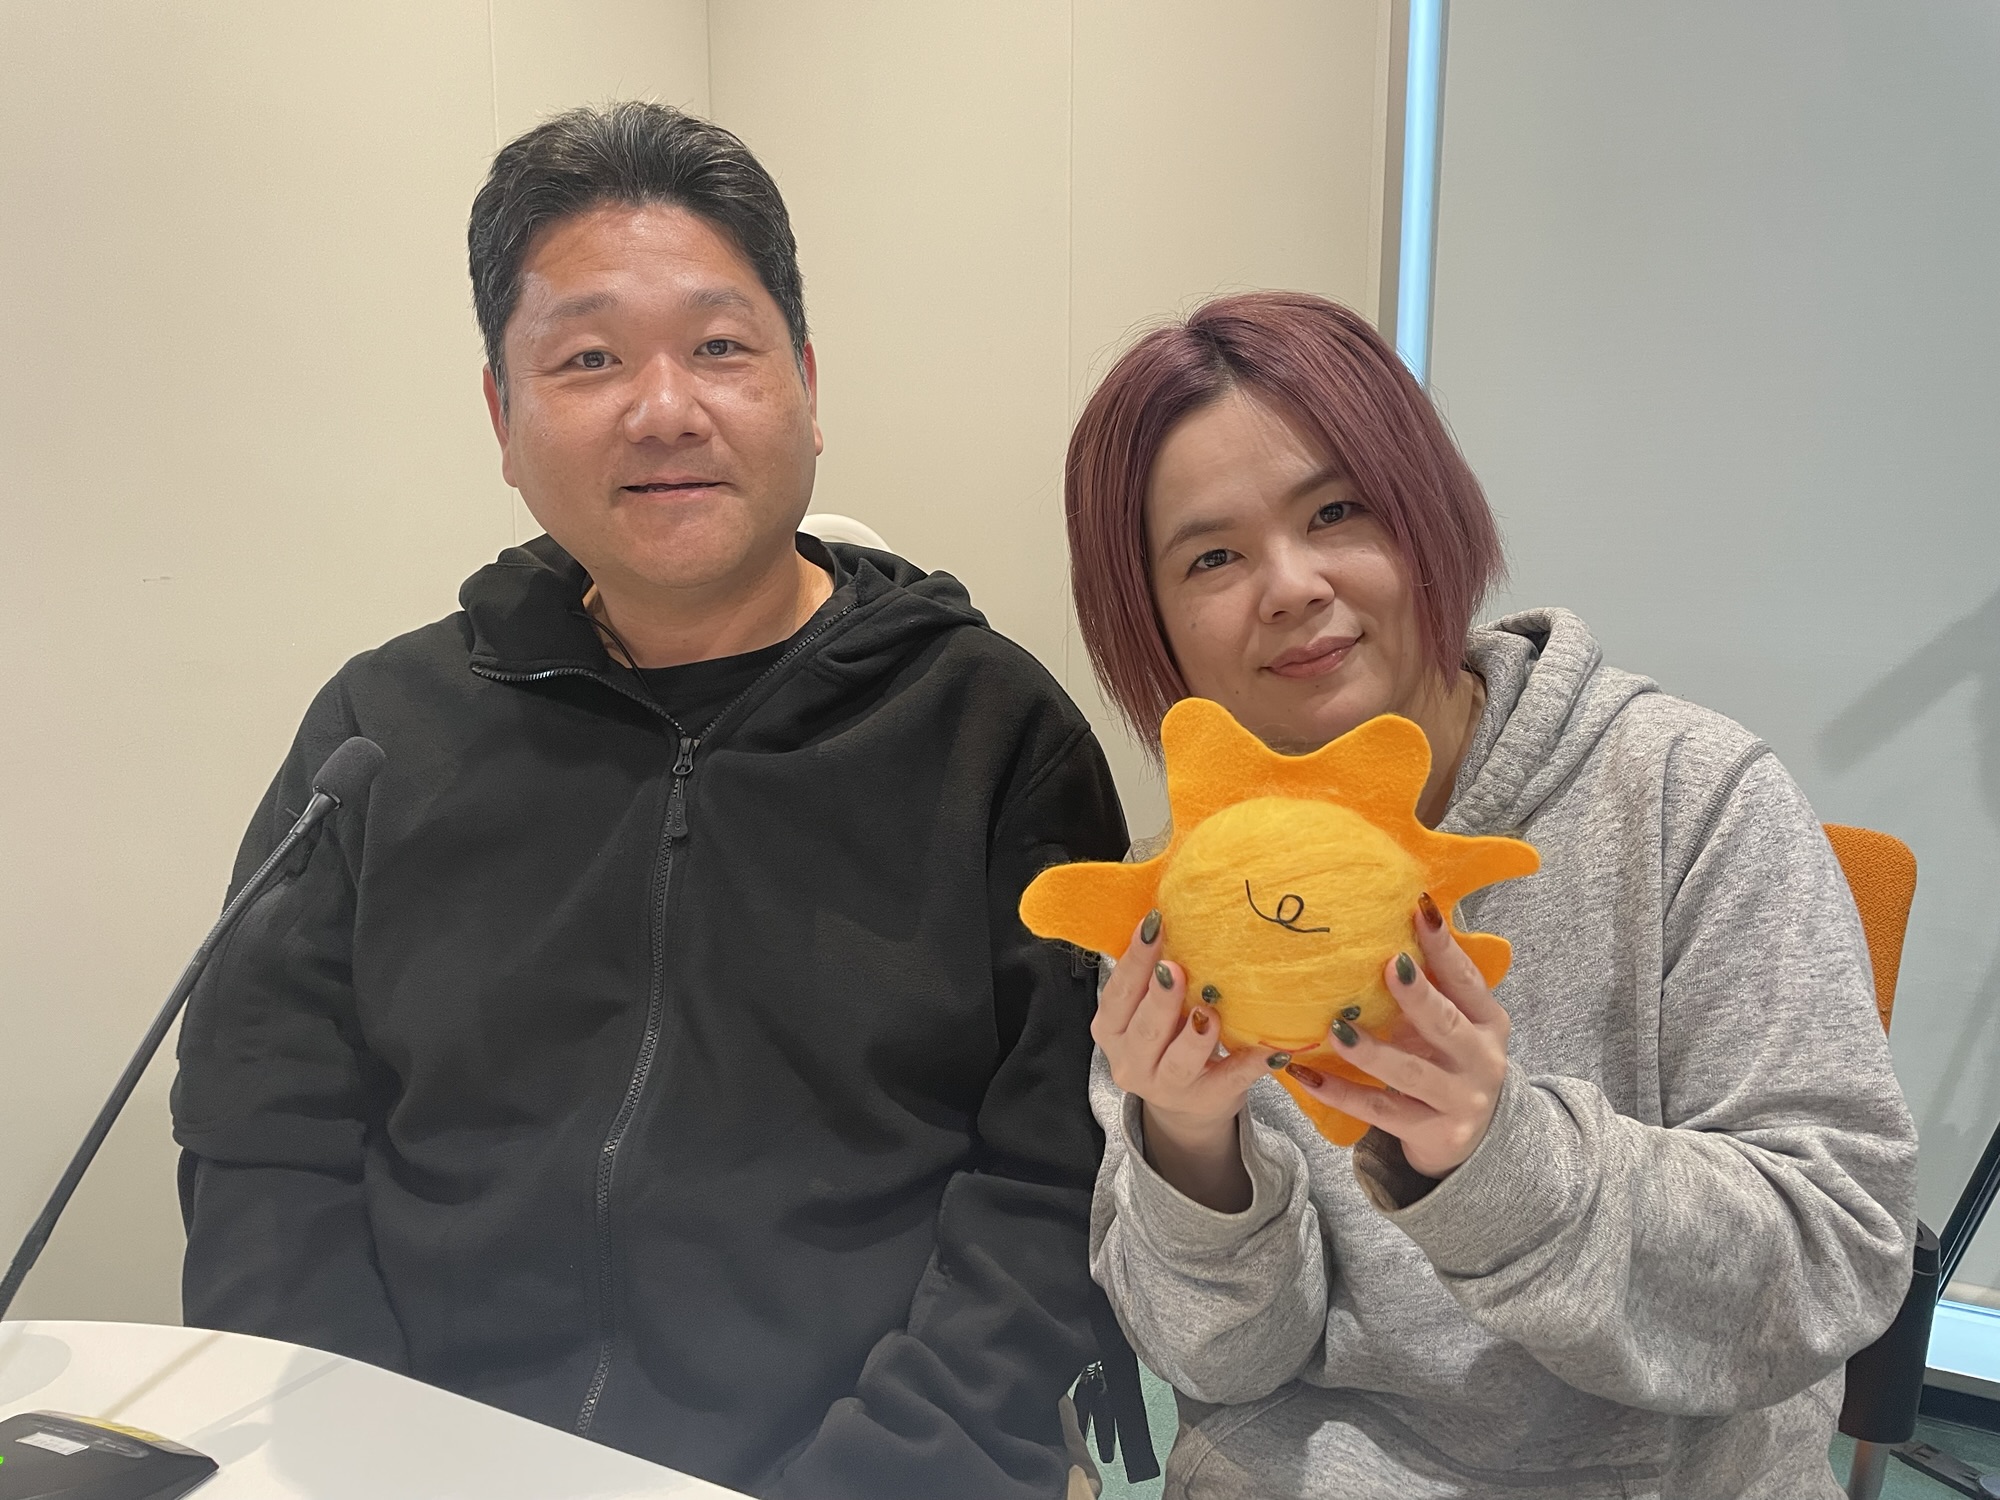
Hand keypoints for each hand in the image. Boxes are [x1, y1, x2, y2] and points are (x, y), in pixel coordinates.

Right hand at [1093, 911, 1271, 1209]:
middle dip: (1160, 998)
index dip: (1134, 959)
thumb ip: (1153, 970)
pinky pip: (1230, 1081)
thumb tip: (1173, 904)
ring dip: (1195, 1035)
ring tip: (1210, 1012)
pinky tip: (1273, 1047)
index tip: (1154, 924)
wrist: (1186, 1104)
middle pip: (1144, 1029)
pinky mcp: (1206, 1101)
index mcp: (1112, 1029)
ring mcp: (1166, 1087)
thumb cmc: (1167, 1036)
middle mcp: (1130, 1061)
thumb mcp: (1148, 1007)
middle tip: (1176, 968)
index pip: (1118, 993)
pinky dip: (1251, 1064)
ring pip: (1178, 1062)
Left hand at [1281, 895, 1510, 1178]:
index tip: (1419, 909)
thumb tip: (1384, 929)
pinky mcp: (1435, 1133)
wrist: (1484, 1140)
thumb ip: (1434, 987)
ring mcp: (1460, 1100)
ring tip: (1335, 1029)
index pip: (1466, 980)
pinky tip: (1306, 1074)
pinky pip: (1379, 1111)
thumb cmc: (1454, 1063)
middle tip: (1386, 966)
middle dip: (1416, 996)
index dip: (1444, 946)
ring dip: (1369, 1051)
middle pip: (1445, 1024)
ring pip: (1408, 1073)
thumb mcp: (1459, 1025)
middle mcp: (1481, 1060)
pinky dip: (1340, 1092)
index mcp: (1489, 1022)